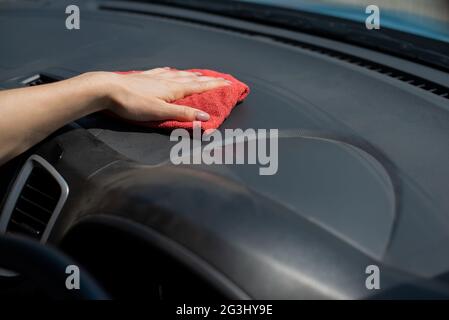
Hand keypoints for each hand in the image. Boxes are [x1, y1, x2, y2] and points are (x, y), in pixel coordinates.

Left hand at [102, 67, 230, 121]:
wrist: (108, 89)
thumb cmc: (132, 103)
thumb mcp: (160, 112)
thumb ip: (183, 114)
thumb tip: (206, 117)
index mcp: (174, 89)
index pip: (200, 87)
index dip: (215, 86)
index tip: (229, 84)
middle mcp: (168, 80)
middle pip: (193, 79)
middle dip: (209, 79)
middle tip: (222, 78)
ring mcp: (156, 76)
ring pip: (180, 74)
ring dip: (193, 75)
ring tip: (201, 74)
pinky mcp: (145, 76)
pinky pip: (165, 72)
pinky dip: (173, 71)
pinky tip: (171, 70)